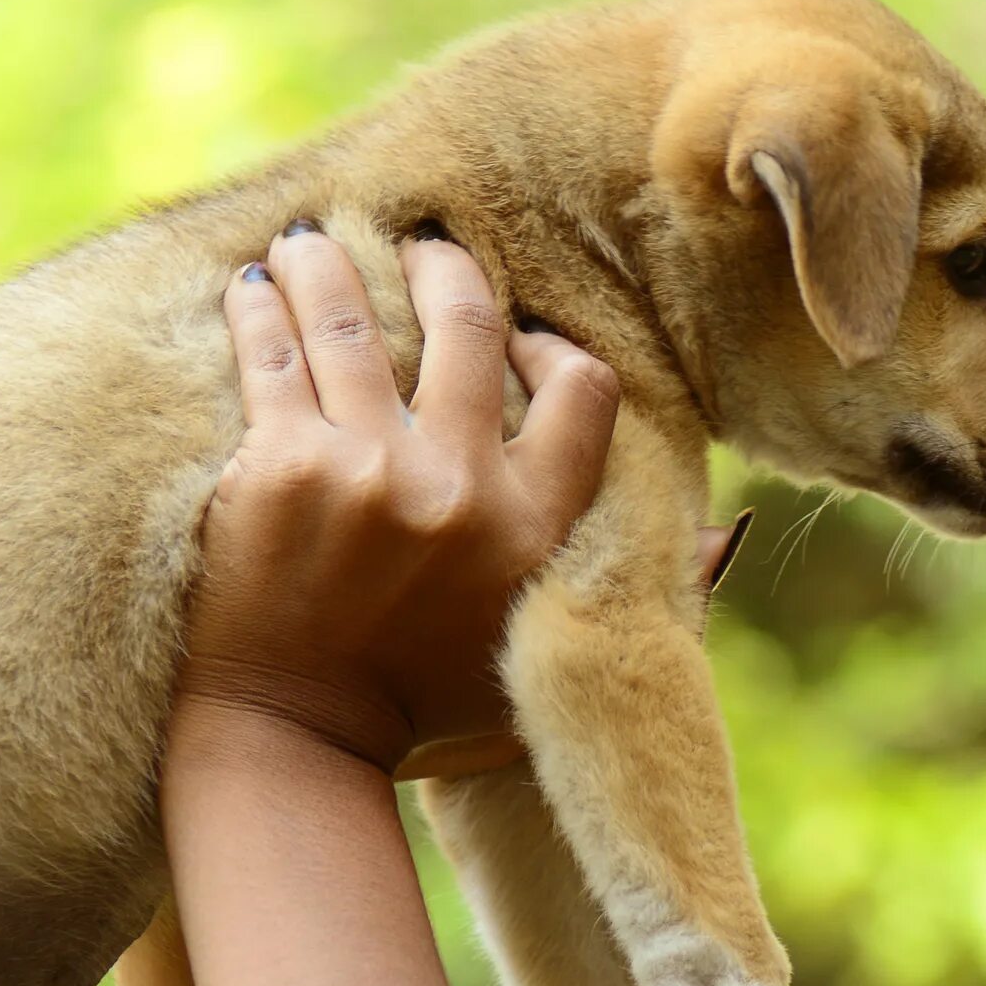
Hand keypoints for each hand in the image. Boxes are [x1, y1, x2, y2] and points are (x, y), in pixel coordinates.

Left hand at [182, 226, 619, 773]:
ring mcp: (363, 472)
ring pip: (350, 320)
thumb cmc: (423, 715)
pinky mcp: (275, 470)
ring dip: (331, 265)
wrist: (296, 743)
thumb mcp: (551, 660)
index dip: (549, 347)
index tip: (517, 334)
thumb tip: (731, 530)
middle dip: (443, 269)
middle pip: (465, 327)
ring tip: (315, 241)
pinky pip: (270, 355)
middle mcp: (458, 490)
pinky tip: (254, 286)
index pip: (580, 392)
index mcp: (532, 528)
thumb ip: (639, 597)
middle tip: (421, 249)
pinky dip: (259, 308)